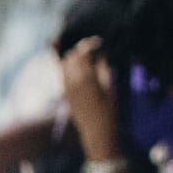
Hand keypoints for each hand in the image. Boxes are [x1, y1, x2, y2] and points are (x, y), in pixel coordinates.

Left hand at [62, 39, 123, 160]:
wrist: (95, 131)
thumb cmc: (108, 110)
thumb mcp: (110, 87)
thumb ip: (103, 69)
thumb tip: (101, 55)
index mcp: (85, 78)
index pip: (82, 53)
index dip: (90, 44)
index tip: (100, 42)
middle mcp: (71, 81)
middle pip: (71, 56)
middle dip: (81, 48)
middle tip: (94, 47)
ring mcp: (66, 87)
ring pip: (64, 64)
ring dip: (73, 56)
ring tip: (85, 54)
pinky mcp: (65, 93)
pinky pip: (62, 74)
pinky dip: (66, 65)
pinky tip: (73, 61)